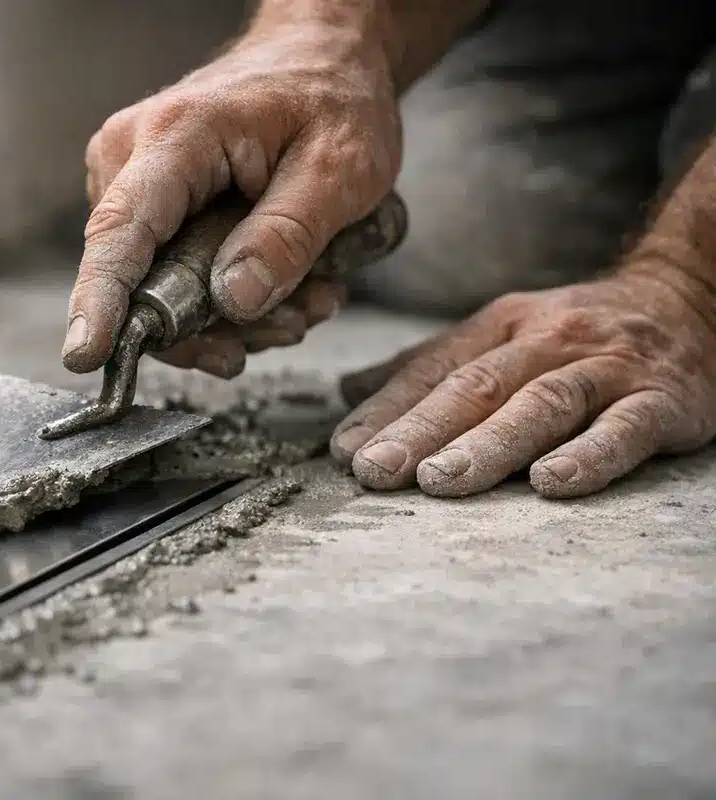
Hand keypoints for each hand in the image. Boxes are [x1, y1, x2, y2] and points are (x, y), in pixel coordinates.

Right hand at [61, 24, 400, 373]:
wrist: (321, 60)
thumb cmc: (331, 97)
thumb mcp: (341, 168)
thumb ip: (288, 236)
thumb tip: (235, 300)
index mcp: (175, 137)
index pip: (121, 233)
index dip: (101, 302)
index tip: (87, 355)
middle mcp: (130, 157)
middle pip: (139, 282)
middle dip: (213, 325)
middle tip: (292, 321)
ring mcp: (130, 182)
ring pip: (157, 292)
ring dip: (230, 317)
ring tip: (303, 297)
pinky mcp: (145, 207)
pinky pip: (168, 278)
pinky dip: (222, 297)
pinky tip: (278, 284)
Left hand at [329, 272, 715, 498]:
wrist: (692, 300)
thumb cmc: (575, 335)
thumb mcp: (499, 334)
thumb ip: (426, 365)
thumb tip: (347, 391)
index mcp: (500, 326)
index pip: (434, 370)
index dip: (386, 410)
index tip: (344, 449)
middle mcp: (548, 341)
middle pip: (476, 386)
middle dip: (420, 430)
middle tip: (374, 470)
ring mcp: (606, 369)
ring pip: (540, 405)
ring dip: (487, 445)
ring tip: (440, 481)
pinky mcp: (663, 400)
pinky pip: (624, 429)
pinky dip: (588, 458)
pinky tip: (550, 486)